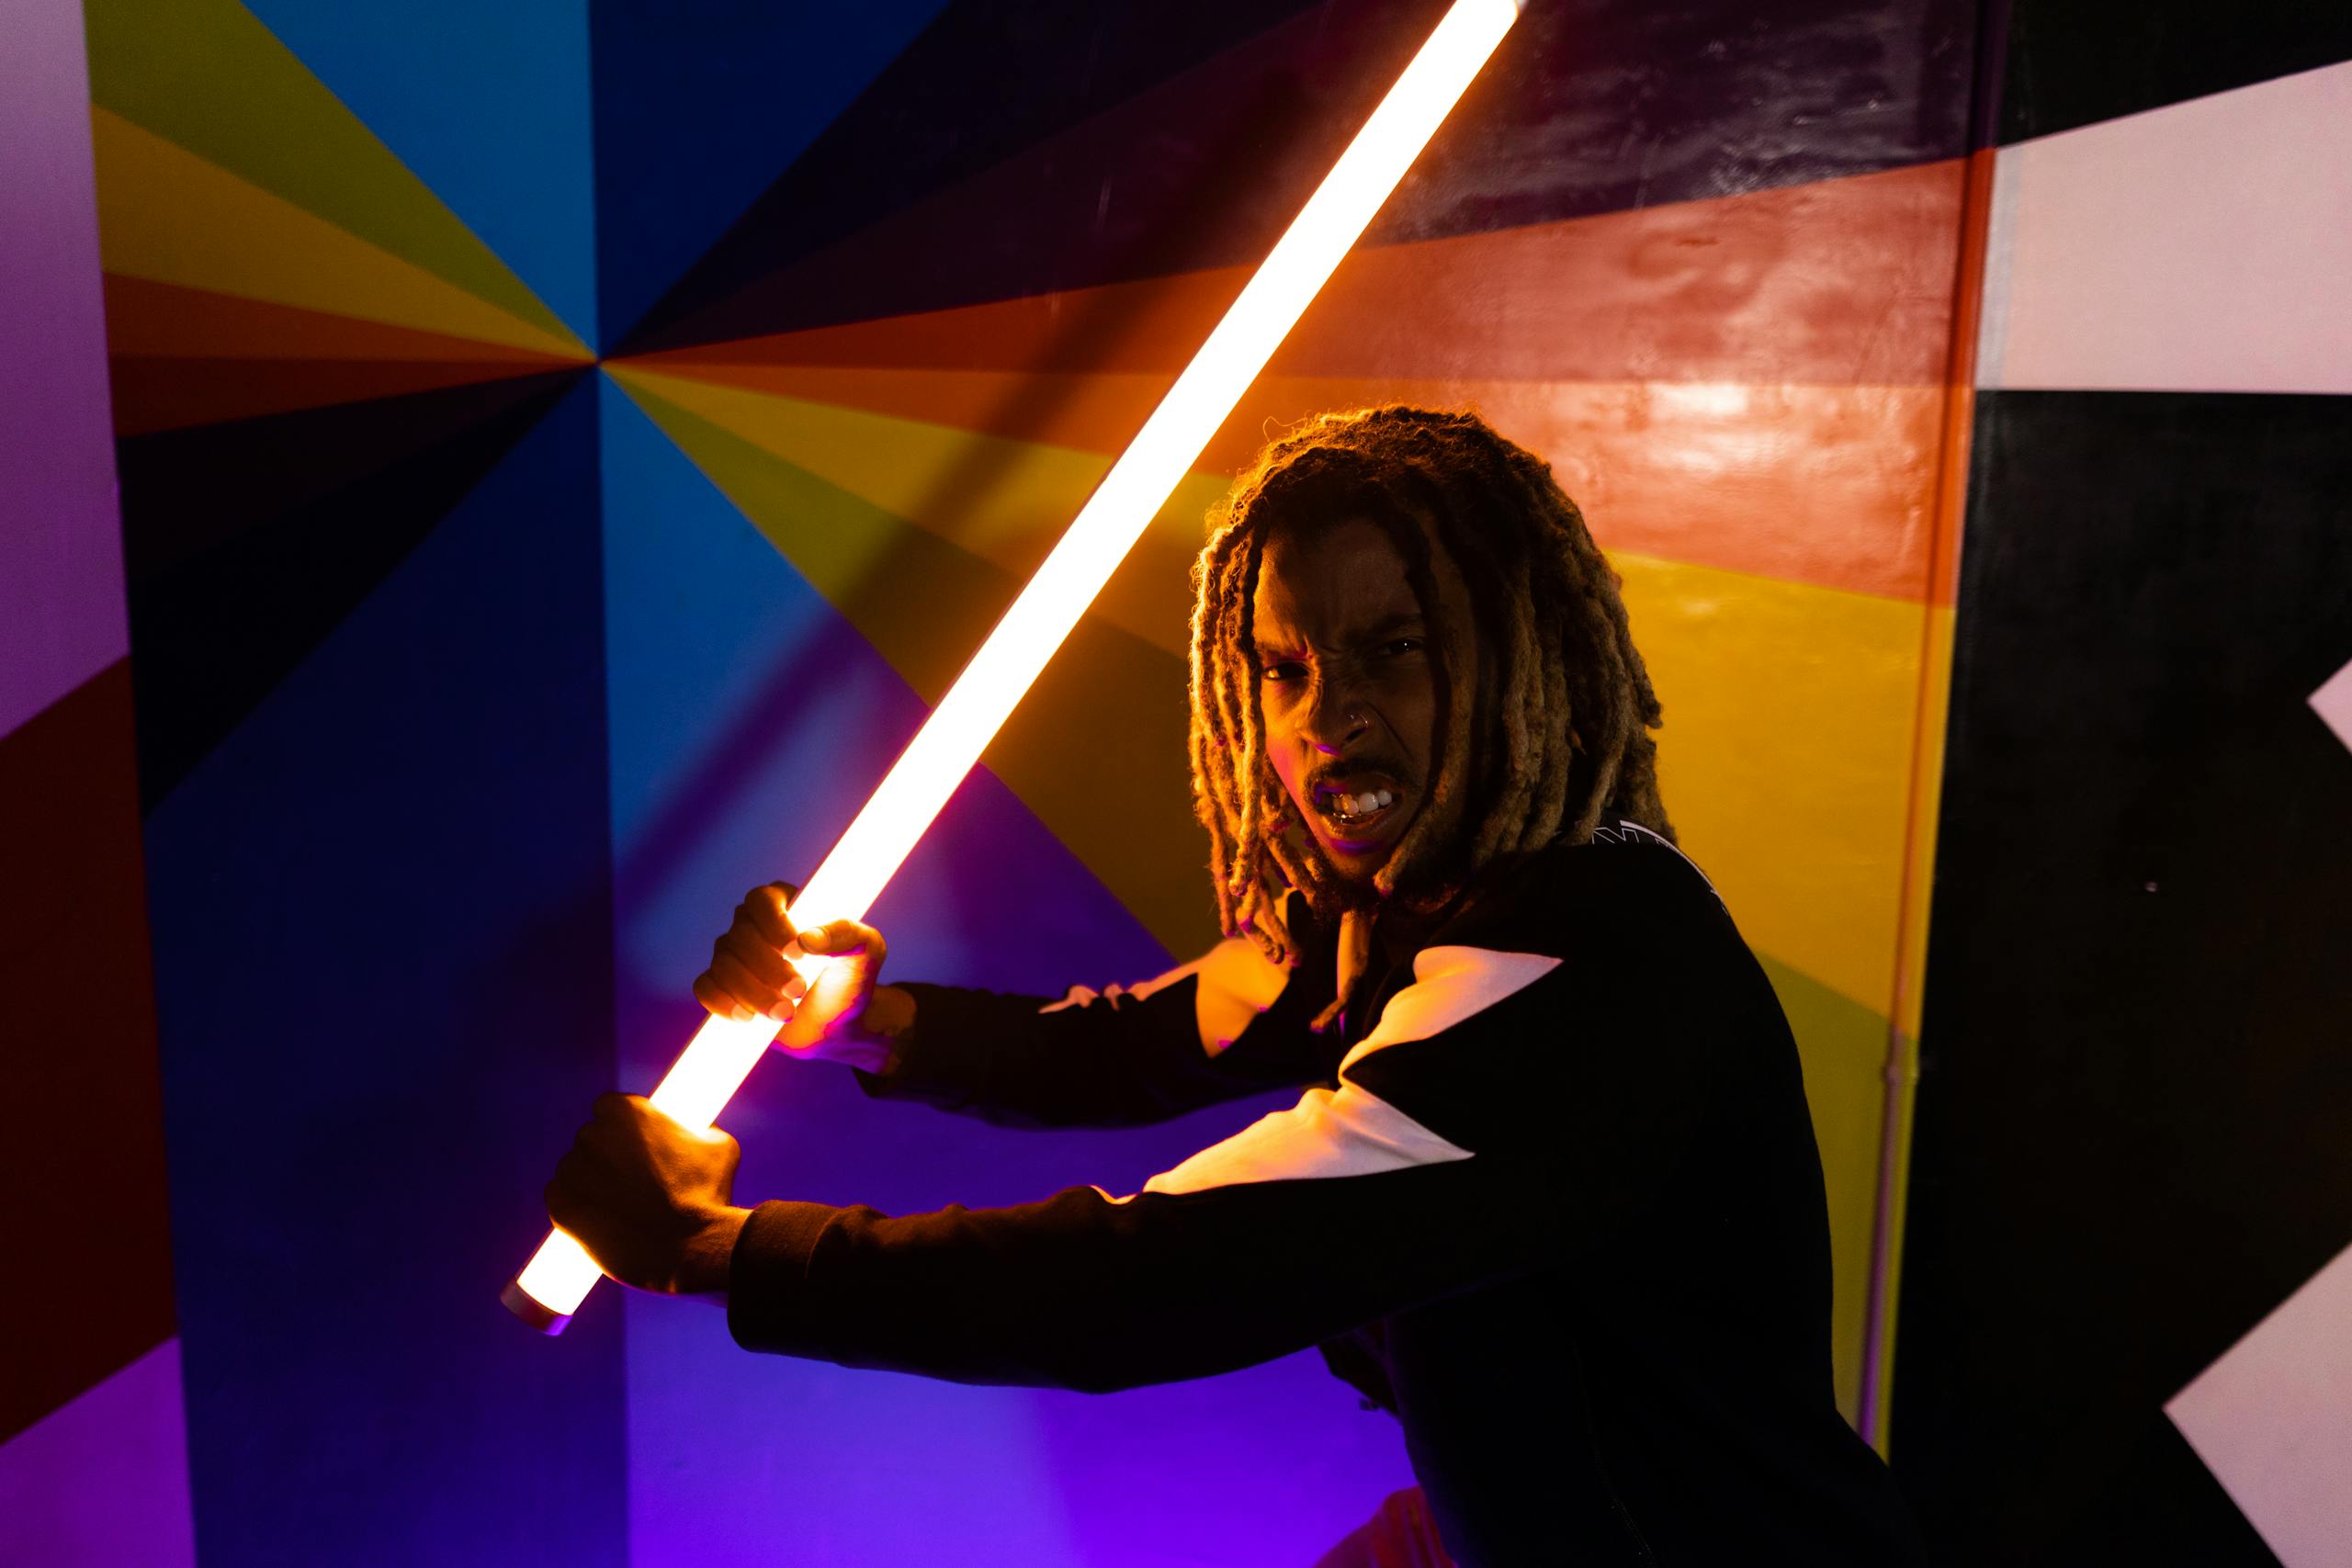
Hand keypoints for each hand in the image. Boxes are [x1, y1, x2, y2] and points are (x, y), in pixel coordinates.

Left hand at [544, 1094, 747, 1298]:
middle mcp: (592, 1134)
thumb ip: (697, 1128)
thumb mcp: (719, 1145)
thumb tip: (693, 1129)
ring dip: (590, 1182)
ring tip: (622, 1207)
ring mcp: (573, 1170)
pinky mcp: (560, 1205)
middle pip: (591, 1140)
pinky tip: (601, 1219)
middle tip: (633, 1182)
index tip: (637, 1149)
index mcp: (626, 1110)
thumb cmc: (710, 1194)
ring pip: (574, 1170)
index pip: (609, 1109)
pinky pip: (559, 1198)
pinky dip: (574, 1207)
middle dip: (607, 1156)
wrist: (692, 1248)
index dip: (623, 1130)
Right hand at [692, 882, 903, 1068]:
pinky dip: (722, 1003)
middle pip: (740, 936)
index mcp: (786, 903)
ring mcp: (733, 956)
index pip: (763, 900)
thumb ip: (846, 935)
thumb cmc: (853, 978)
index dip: (774, 924)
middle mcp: (752, 925)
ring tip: (785, 1013)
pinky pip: (706, 988)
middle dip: (768, 967)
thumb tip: (808, 938)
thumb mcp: (867, 951)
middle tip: (798, 991)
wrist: (839, 1024)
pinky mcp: (723, 987)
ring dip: (752, 992)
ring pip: (723, 965)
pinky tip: (748, 1019)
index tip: (797, 952)